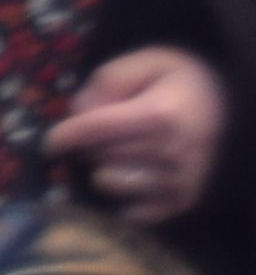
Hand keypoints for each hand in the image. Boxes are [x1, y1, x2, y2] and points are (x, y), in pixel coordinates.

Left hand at [59, 47, 227, 222]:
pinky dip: (123, 197)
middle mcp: (173, 152)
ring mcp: (181, 180)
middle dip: (87, 144)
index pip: (95, 130)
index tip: (48, 143)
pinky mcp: (183, 201)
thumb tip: (78, 113)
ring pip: (109, 183)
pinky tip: (131, 177)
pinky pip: (133, 212)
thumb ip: (105, 82)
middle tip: (98, 132)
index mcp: (160, 115)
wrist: (226, 103)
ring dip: (102, 168)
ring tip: (117, 152)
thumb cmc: (176, 80)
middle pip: (99, 156)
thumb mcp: (142, 62)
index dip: (63, 136)